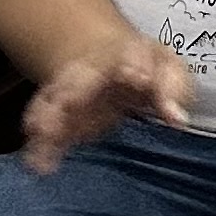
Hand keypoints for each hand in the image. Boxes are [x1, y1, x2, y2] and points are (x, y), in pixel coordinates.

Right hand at [21, 34, 193, 172]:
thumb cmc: (148, 69)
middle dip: (73, 91)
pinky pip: (41, 124)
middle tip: (70, 105)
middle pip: (79, 77)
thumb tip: (177, 119)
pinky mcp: (57, 113)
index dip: (134, 65)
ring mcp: (69, 89)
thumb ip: (173, 90)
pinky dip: (38, 142)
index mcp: (126, 53)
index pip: (131, 55)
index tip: (138, 79)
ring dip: (46, 119)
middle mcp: (92, 69)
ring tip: (43, 139)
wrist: (113, 62)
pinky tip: (38, 162)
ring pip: (53, 101)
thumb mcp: (170, 71)